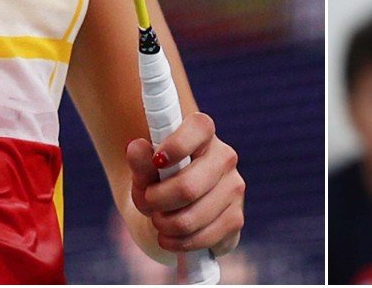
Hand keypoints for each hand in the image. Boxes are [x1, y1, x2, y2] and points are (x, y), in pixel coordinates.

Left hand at [125, 111, 244, 257]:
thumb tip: (136, 147)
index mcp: (202, 134)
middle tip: (148, 203)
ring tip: (159, 221)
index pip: (199, 128)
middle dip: (158, 202)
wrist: (170, 215)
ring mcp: (234, 188)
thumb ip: (139, 162)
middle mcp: (225, 157)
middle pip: (187, 187)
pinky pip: (203, 238)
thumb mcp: (142, 175)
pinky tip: (171, 236)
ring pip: (191, 218)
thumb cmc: (156, 185)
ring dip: (165, 225)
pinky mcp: (236, 218)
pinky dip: (179, 242)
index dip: (177, 145)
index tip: (157, 161)